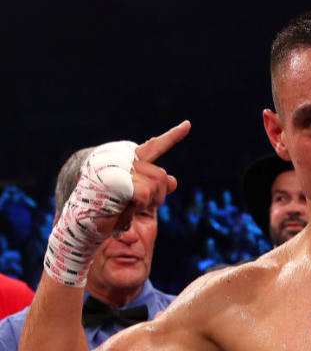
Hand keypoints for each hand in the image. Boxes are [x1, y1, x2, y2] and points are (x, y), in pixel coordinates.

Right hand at [95, 121, 190, 235]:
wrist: (83, 226)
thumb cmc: (109, 215)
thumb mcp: (138, 203)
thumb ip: (155, 189)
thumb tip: (173, 180)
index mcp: (129, 164)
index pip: (154, 148)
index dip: (172, 136)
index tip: (188, 124)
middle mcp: (123, 161)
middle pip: (161, 176)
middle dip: (155, 196)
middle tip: (134, 205)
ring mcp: (118, 167)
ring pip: (154, 185)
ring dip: (145, 202)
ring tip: (124, 206)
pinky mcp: (115, 178)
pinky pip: (143, 192)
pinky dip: (137, 205)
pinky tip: (121, 207)